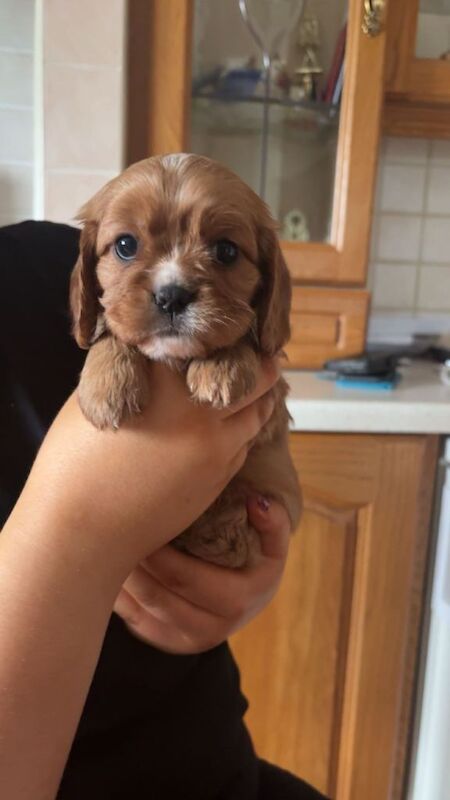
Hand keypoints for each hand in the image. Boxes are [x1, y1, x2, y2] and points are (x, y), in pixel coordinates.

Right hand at [17, 358, 278, 581]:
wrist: (83, 529)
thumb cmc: (74, 460)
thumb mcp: (100, 395)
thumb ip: (139, 370)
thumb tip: (161, 352)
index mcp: (166, 378)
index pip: (217, 342)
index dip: (225, 336)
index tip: (228, 331)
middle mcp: (200, 408)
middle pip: (256, 374)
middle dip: (258, 363)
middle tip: (254, 356)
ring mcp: (216, 445)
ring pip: (259, 410)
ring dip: (258, 397)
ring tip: (254, 386)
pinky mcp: (220, 476)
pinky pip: (245, 443)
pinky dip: (243, 428)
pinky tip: (234, 422)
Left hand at [113, 496, 289, 653]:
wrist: (250, 598)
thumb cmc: (257, 561)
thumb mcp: (274, 542)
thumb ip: (273, 520)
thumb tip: (256, 503)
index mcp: (238, 601)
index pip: (186, 577)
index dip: (158, 553)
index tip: (138, 521)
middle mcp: (212, 629)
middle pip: (158, 595)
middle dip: (132, 562)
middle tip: (109, 528)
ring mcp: (187, 641)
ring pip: (141, 610)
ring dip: (120, 579)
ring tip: (102, 545)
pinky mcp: (167, 643)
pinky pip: (133, 622)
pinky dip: (118, 596)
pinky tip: (105, 568)